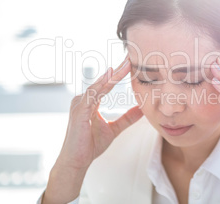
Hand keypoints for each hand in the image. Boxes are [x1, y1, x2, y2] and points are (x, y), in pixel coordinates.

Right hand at [55, 56, 142, 170]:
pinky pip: (92, 95)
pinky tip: (109, 77)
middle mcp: (83, 99)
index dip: (118, 74)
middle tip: (131, 58)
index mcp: (90, 102)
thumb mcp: (114, 129)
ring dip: (112, 75)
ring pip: (99, 86)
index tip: (130, 63)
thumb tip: (142, 110)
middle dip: (117, 70)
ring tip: (125, 65)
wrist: (77, 161)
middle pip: (103, 81)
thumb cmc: (90, 145)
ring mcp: (80, 104)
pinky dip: (101, 86)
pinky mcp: (79, 111)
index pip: (106, 84)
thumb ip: (126, 118)